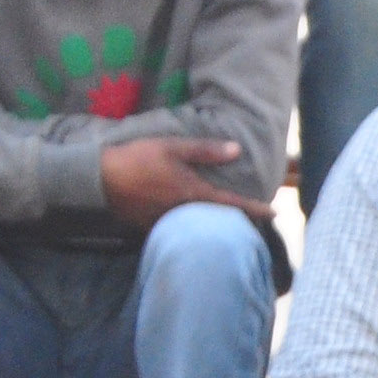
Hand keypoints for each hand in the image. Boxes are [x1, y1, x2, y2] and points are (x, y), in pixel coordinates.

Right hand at [100, 136, 256, 228]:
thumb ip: (206, 150)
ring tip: (228, 221)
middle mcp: (186, 214)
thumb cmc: (138, 159)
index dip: (255, 209)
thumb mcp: (173, 147)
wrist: (102, 180)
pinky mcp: (154, 228)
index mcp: (193, 194)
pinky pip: (179, 230)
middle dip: (236, 220)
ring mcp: (170, 224)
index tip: (275, 213)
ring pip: (200, 227)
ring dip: (214, 225)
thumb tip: (237, 150)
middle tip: (254, 218)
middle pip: (218, 221)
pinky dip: (191, 227)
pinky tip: (193, 223)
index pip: (232, 204)